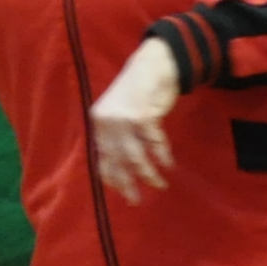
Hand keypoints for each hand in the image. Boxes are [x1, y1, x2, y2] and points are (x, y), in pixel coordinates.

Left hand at [86, 38, 182, 200]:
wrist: (153, 65)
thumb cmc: (137, 90)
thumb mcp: (118, 111)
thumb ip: (115, 134)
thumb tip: (120, 166)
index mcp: (98, 121)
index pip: (100, 157)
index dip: (111, 177)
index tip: (121, 191)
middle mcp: (107, 122)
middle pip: (117, 162)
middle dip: (127, 184)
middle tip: (135, 200)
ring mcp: (124, 120)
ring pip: (136, 158)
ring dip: (149, 174)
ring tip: (160, 184)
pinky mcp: (143, 117)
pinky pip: (155, 145)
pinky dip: (163, 156)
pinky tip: (169, 164)